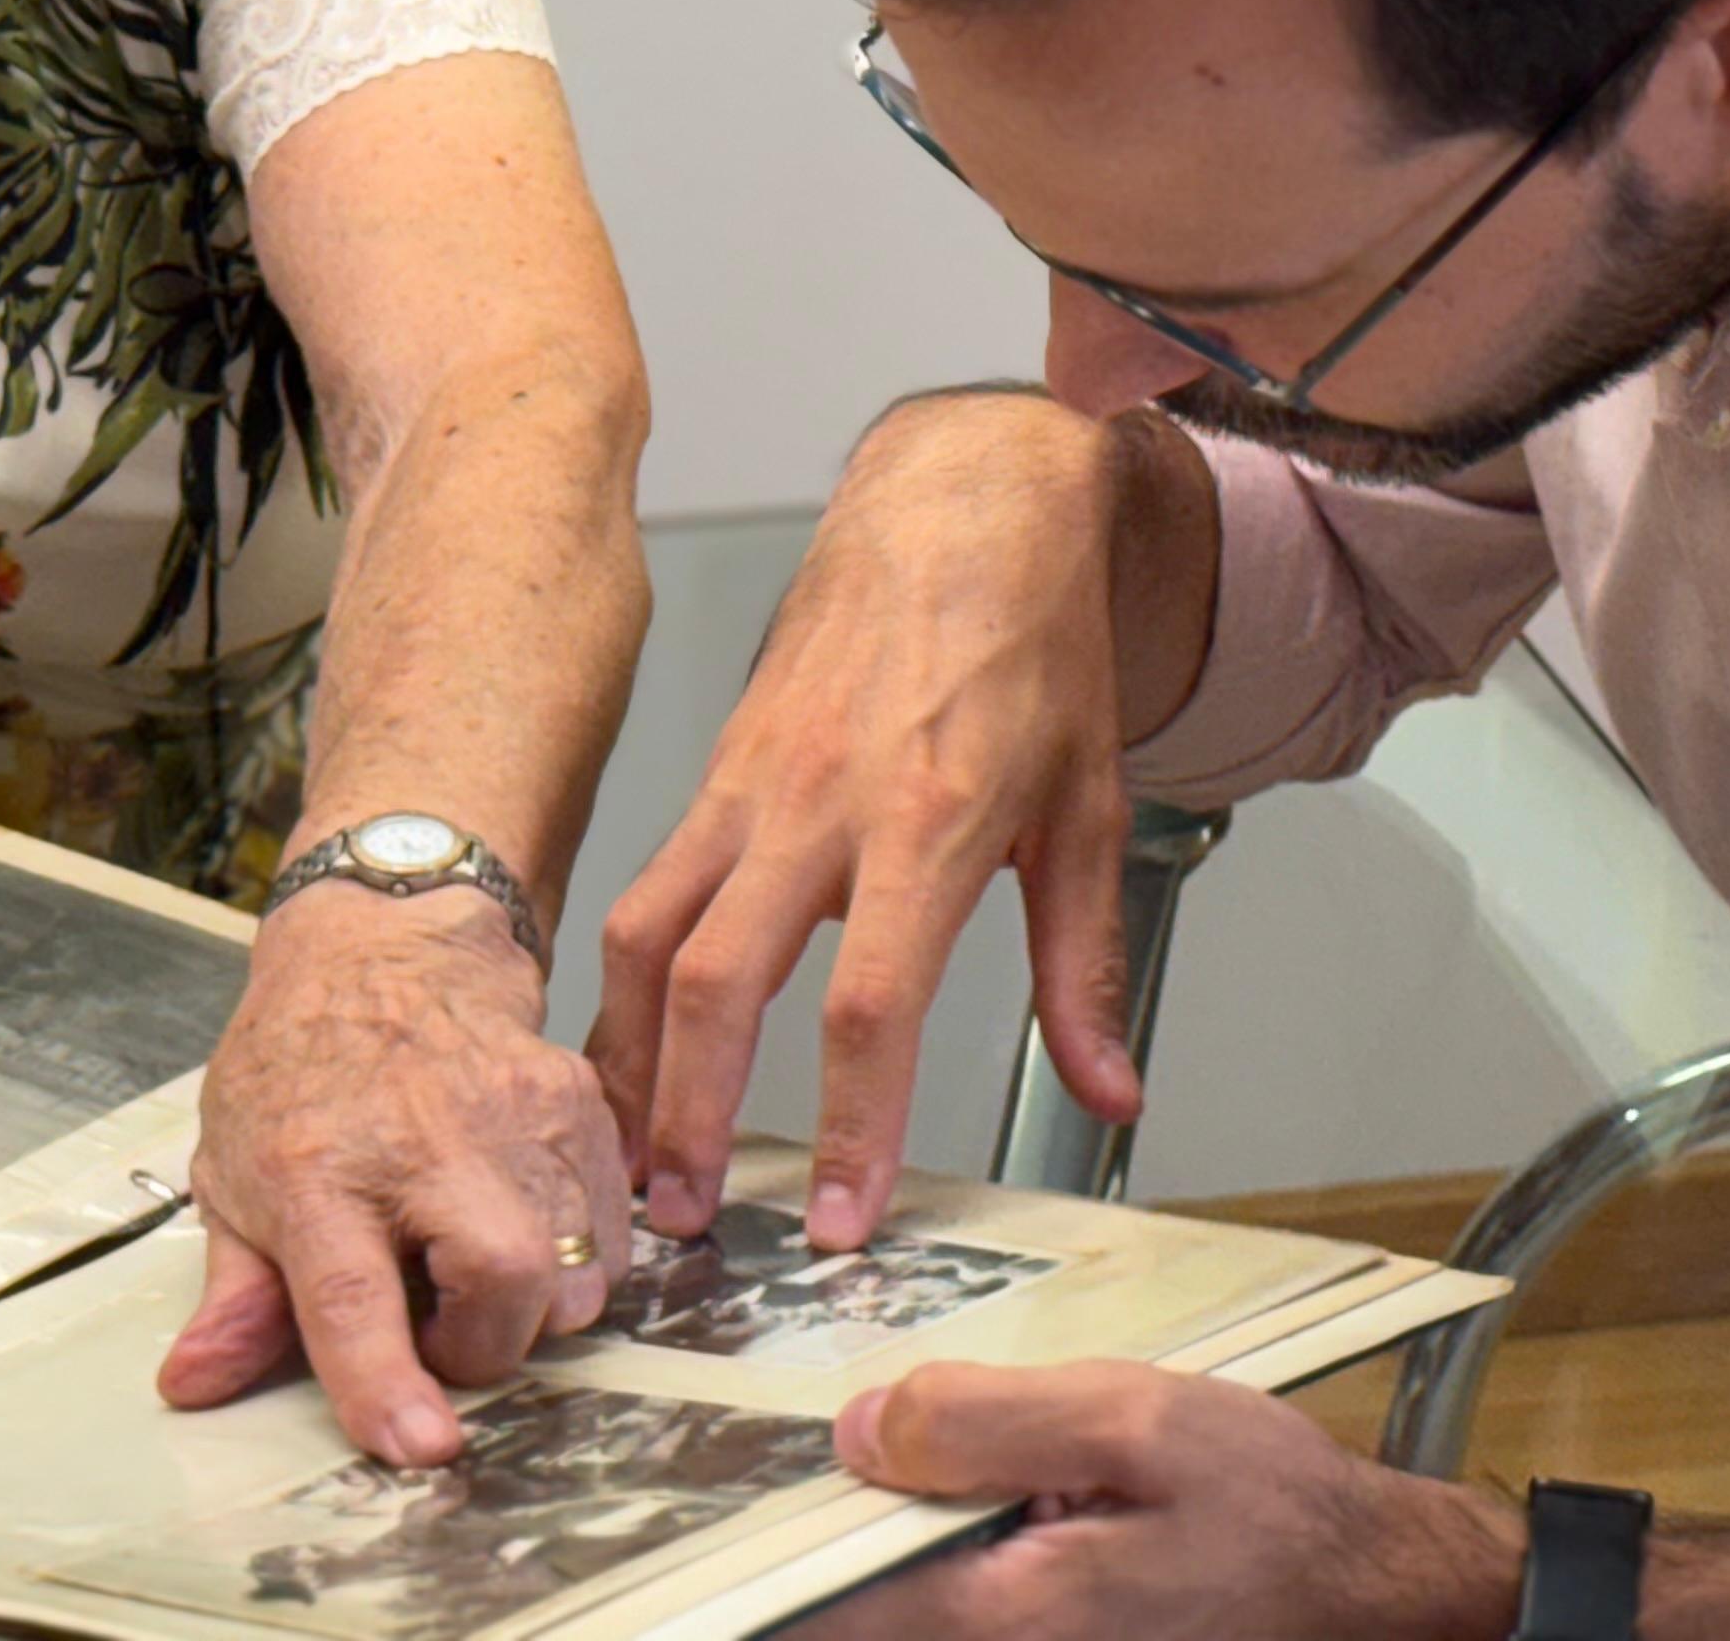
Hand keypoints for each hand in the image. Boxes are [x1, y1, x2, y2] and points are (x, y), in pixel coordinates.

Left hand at [163, 884, 629, 1465]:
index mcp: (317, 1168)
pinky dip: (573, 1258)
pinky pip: (609, 1230)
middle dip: (486, 1346)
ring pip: (573, 1270)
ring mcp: (516, 1115)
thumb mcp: (235, 1173)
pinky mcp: (578, 1103)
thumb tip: (197, 1383)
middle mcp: (426, 1137)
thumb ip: (234, 1295)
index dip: (385, 1379)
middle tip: (438, 1325)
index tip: (419, 1443)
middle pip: (504, 1279)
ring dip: (530, 1308)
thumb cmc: (302, 1066)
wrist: (386, 947)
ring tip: (471, 1264)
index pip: (352, 1294)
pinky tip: (516, 1222)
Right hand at [592, 393, 1183, 1250]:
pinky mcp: (715, 768)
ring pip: (651, 935)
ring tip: (626, 1162)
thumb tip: (1111, 1095)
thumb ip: (1084, 965)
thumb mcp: (1091, 806)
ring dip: (628, 1061)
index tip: (843, 1218)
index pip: (872, 1001)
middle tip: (685, 1222)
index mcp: (929, 821)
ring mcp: (753, 782)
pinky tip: (619, 1054)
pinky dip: (619, 983)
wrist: (959, 508)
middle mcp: (822, 804)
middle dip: (690, 1113)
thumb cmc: (1029, 649)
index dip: (852, 1121)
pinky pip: (645, 887)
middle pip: (722, 979)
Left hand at [803, 1363, 1520, 1640]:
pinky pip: (953, 1608)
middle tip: (814, 1452)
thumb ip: (990, 1420)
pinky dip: (933, 1560)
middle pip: (852, 1613)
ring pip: (901, 1610)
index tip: (723, 1486)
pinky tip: (958, 1498)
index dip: (765, 1544)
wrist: (1371, 1588)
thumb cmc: (1276, 1512)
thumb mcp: (1136, 1421)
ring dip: (880, 1545)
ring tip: (890, 1459)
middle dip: (824, 1534)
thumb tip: (862, 1429)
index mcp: (1007, 1620)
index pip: (827, 1606)